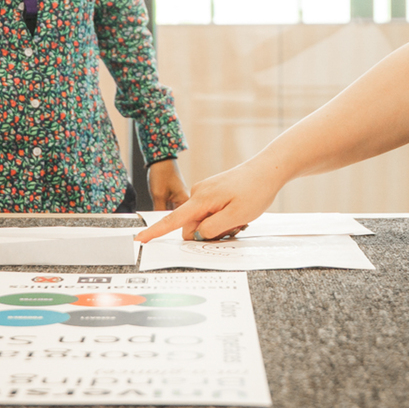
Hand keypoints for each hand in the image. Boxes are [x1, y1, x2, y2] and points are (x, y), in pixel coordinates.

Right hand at [135, 160, 282, 242]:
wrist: (268, 169)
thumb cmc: (255, 190)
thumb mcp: (236, 216)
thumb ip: (213, 229)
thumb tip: (197, 234)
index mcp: (201, 199)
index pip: (173, 220)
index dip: (155, 231)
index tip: (140, 239)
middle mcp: (198, 194)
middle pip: (192, 226)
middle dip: (209, 233)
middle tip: (235, 226)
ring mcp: (205, 192)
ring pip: (203, 221)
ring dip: (219, 226)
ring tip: (239, 217)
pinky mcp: (212, 192)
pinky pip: (210, 213)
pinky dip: (222, 218)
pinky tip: (238, 211)